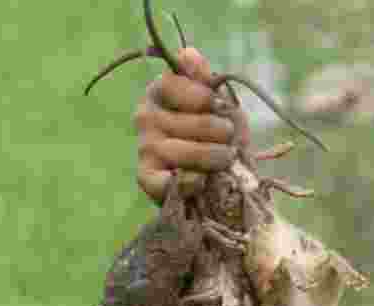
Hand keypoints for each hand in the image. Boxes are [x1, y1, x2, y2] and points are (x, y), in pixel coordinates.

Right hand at [134, 47, 250, 202]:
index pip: (173, 84)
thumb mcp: (219, 105)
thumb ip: (205, 81)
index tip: (219, 106)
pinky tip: (202, 182)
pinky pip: (170, 182)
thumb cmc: (216, 137)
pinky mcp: (147, 178)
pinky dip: (193, 183)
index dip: (203, 98)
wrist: (215, 179)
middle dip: (222, 133)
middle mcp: (146, 117)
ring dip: (217, 158)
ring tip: (226, 159)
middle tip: (228, 139)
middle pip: (193, 123)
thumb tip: (190, 54)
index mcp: (160, 92)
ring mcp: (145, 148)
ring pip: (188, 153)